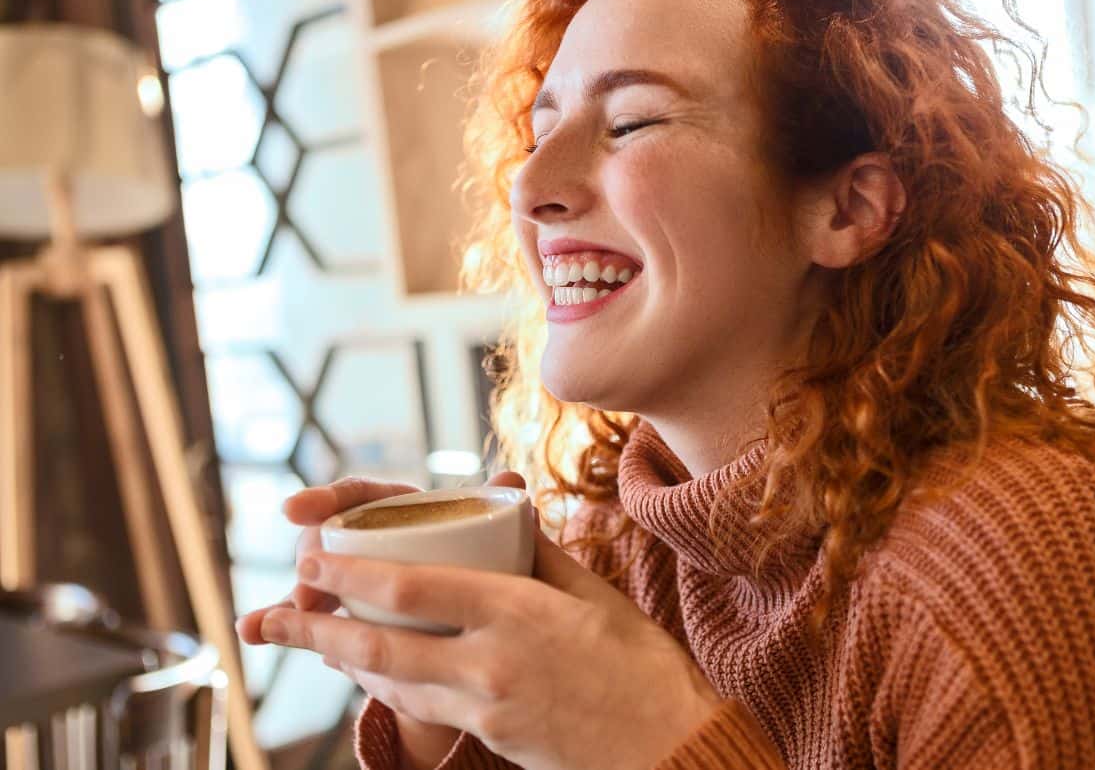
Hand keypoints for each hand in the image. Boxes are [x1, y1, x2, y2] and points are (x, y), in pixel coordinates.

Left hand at [251, 474, 723, 769]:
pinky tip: (368, 672)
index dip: (349, 573)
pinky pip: (421, 708)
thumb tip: (506, 502)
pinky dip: (385, 686)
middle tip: (272, 614)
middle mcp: (490, 661)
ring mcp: (486, 707)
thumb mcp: (593, 594)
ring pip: (391, 681)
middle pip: (379, 645)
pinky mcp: (490, 737)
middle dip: (315, 629)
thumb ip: (539, 551)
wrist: (668, 744)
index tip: (311, 558)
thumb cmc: (640, 664)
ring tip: (305, 638)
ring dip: (341, 661)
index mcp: (517, 610)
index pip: (411, 587)